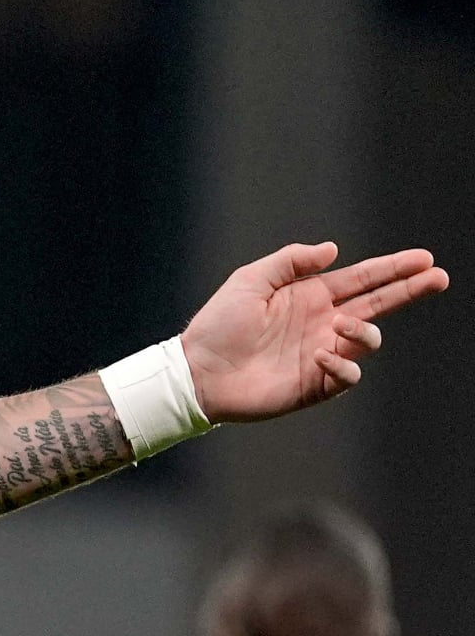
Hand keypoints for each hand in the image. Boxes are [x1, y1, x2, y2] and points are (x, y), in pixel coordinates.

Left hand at [181, 242, 448, 421]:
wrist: (197, 373)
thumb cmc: (218, 326)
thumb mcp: (251, 280)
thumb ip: (291, 262)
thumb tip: (334, 251)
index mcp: (311, 297)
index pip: (363, 279)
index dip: (394, 269)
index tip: (424, 259)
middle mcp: (322, 324)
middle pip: (379, 304)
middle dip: (410, 290)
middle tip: (437, 278)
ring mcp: (320, 354)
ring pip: (367, 340)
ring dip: (364, 330)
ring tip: (340, 325)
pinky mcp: (314, 385)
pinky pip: (347, 376)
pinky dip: (344, 364)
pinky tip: (322, 355)